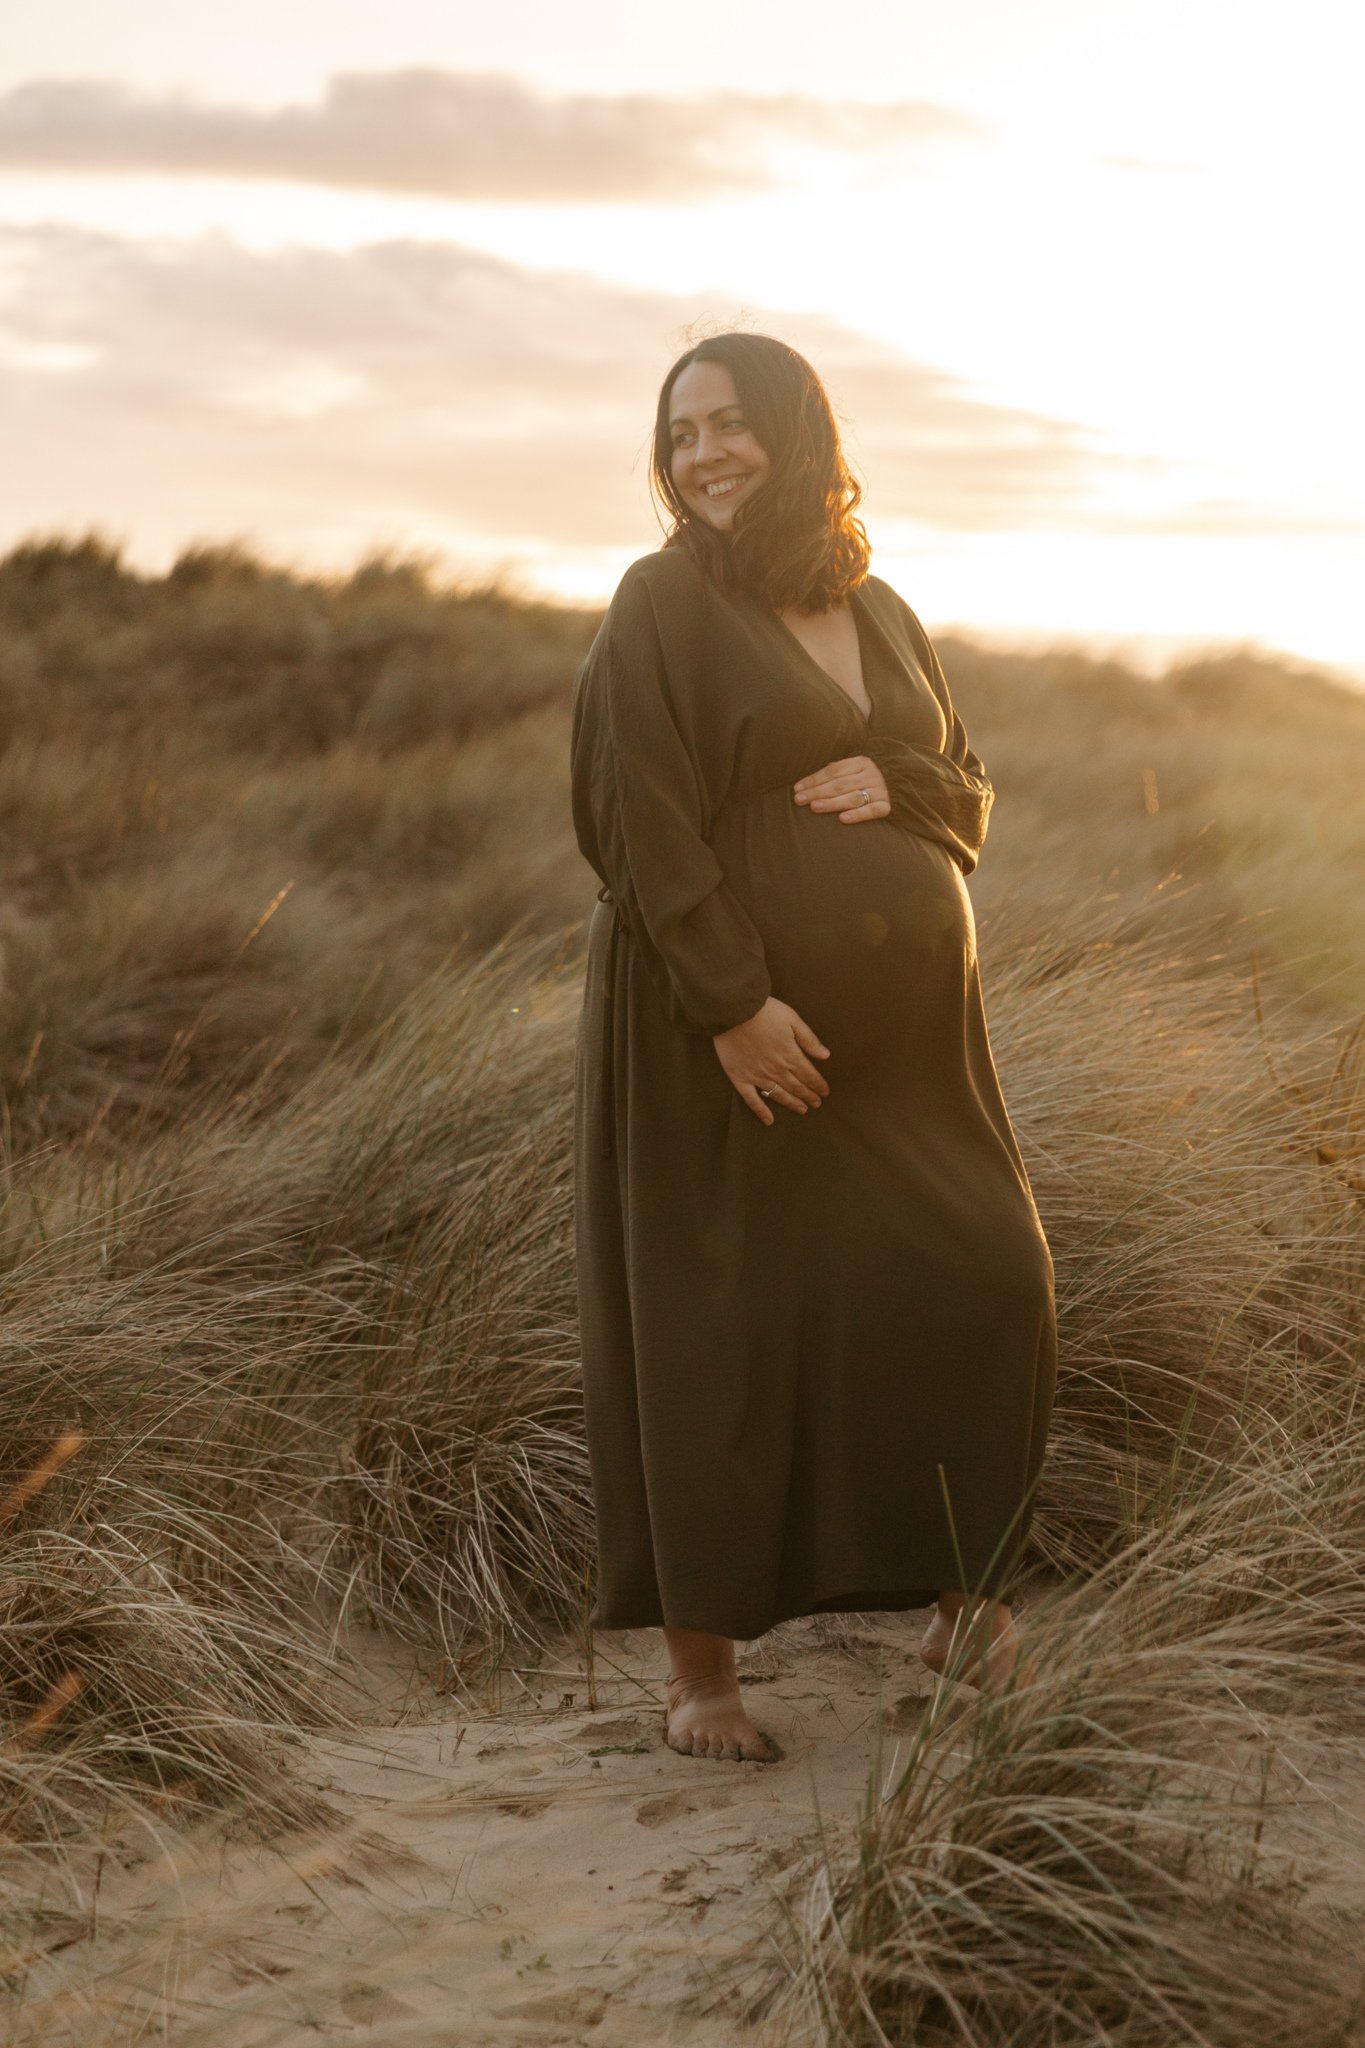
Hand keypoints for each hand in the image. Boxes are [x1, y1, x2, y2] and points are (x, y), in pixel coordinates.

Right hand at [713, 997, 830, 1125]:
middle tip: (816, 1104)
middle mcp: (776, 1069)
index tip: (825, 1092)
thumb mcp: (792, 1019)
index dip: (818, 1084)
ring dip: (792, 1103)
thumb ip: (808, 1039)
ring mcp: (757, 1075)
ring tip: (802, 1110)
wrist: (733, 1011)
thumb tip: (825, 1055)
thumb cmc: (763, 1011)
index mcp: (790, 1055)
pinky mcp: (740, 1078)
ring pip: (778, 1095)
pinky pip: (752, 1099)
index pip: (809, 1074)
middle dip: (808, 1096)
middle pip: (796, 1087)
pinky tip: (769, 1120)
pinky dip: (761, 1111)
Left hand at [793, 755, 889, 822]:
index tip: (797, 788)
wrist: (907, 783)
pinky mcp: (887, 806)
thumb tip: (810, 782)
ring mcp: (880, 790)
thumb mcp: (858, 768)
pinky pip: (872, 811)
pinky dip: (857, 815)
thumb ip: (839, 772)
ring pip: (852, 797)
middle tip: (799, 799)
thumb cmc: (871, 777)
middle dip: (817, 792)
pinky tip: (842, 819)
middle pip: (839, 784)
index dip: (814, 779)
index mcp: (861, 762)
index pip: (833, 770)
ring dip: (832, 803)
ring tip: (814, 807)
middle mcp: (871, 775)